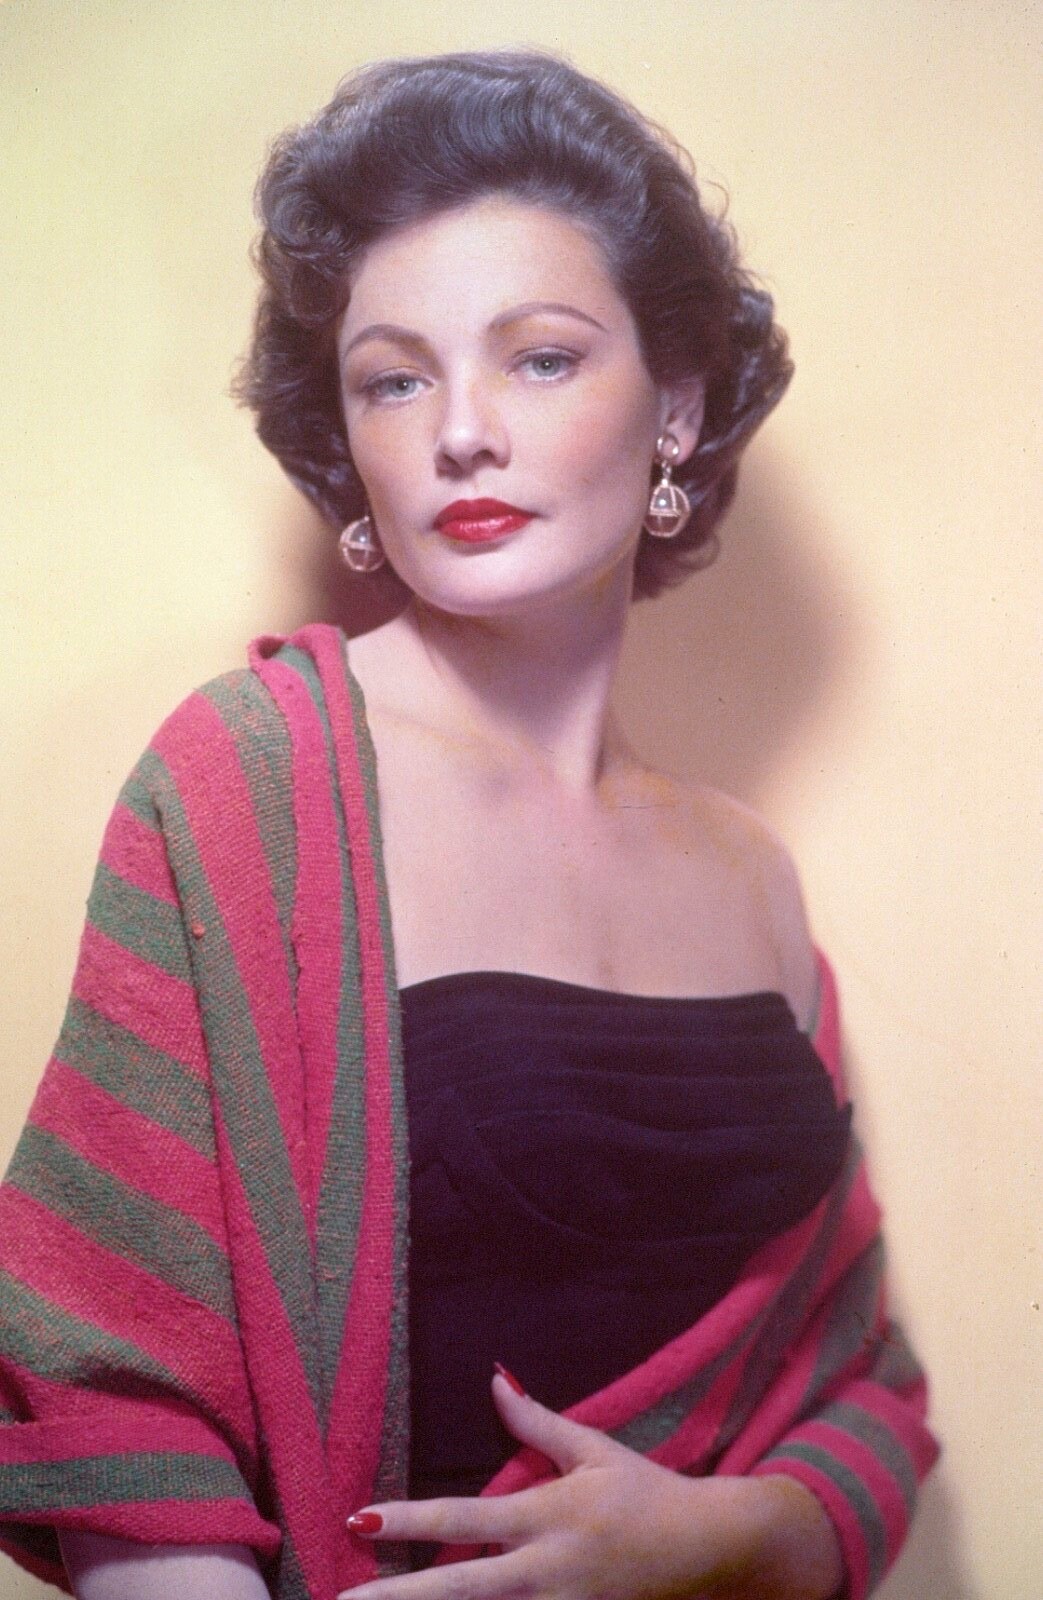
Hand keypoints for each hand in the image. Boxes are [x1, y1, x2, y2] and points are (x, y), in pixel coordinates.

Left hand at [339, 1371, 841, 1598]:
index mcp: (546, 1514)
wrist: (711, 1549)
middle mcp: (546, 1569)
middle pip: (459, 1590)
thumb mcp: (593, 1449)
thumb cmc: (644, 1492)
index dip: (409, 1520)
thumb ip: (536, 1423)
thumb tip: (494, 1381)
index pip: (463, 1518)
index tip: (360, 1515)